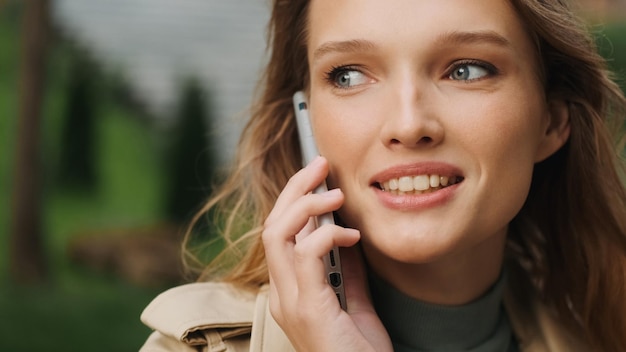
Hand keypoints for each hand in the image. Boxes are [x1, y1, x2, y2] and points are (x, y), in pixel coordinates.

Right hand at [262, 156, 391, 351]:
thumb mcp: (356, 303)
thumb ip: (346, 270)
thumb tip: (345, 235)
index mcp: (291, 291)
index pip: (279, 234)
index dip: (294, 201)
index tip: (318, 178)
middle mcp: (282, 294)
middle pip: (271, 226)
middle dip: (294, 189)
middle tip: (319, 165)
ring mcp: (290, 302)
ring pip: (277, 234)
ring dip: (305, 205)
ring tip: (333, 192)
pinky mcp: (307, 308)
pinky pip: (305, 255)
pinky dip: (327, 235)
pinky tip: (350, 234)